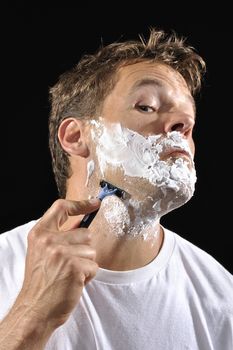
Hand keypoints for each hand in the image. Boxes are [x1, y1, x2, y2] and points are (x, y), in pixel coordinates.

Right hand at [16, 198, 100, 328]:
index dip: (80, 204)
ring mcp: (61, 253)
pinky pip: (94, 266)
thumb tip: (83, 223)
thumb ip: (59, 236)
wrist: (35, 310)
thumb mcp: (42, 252)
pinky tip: (74, 282)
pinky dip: (88, 276)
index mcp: (39, 233)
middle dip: (83, 249)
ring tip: (69, 274)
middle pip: (85, 233)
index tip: (94, 203)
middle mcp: (49, 240)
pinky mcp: (74, 266)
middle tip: (68, 265)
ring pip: (92, 250)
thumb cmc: (41, 282)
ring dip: (86, 264)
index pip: (61, 207)